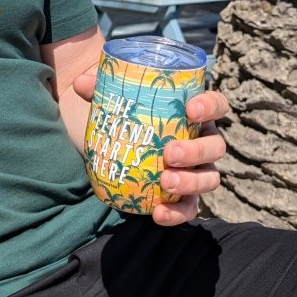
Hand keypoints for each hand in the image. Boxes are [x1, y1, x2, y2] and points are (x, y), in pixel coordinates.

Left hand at [73, 76, 227, 226]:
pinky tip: (158, 214)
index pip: (216, 105)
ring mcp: (195, 171)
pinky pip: (189, 208)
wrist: (117, 148)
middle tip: (170, 153)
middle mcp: (201, 141)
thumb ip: (100, 89)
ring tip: (165, 182)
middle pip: (215, 146)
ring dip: (191, 182)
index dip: (210, 106)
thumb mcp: (115, 101)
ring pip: (210, 178)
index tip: (190, 109)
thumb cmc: (127, 117)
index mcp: (193, 113)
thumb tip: (81, 83)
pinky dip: (177, 214)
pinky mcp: (182, 196)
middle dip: (196, 151)